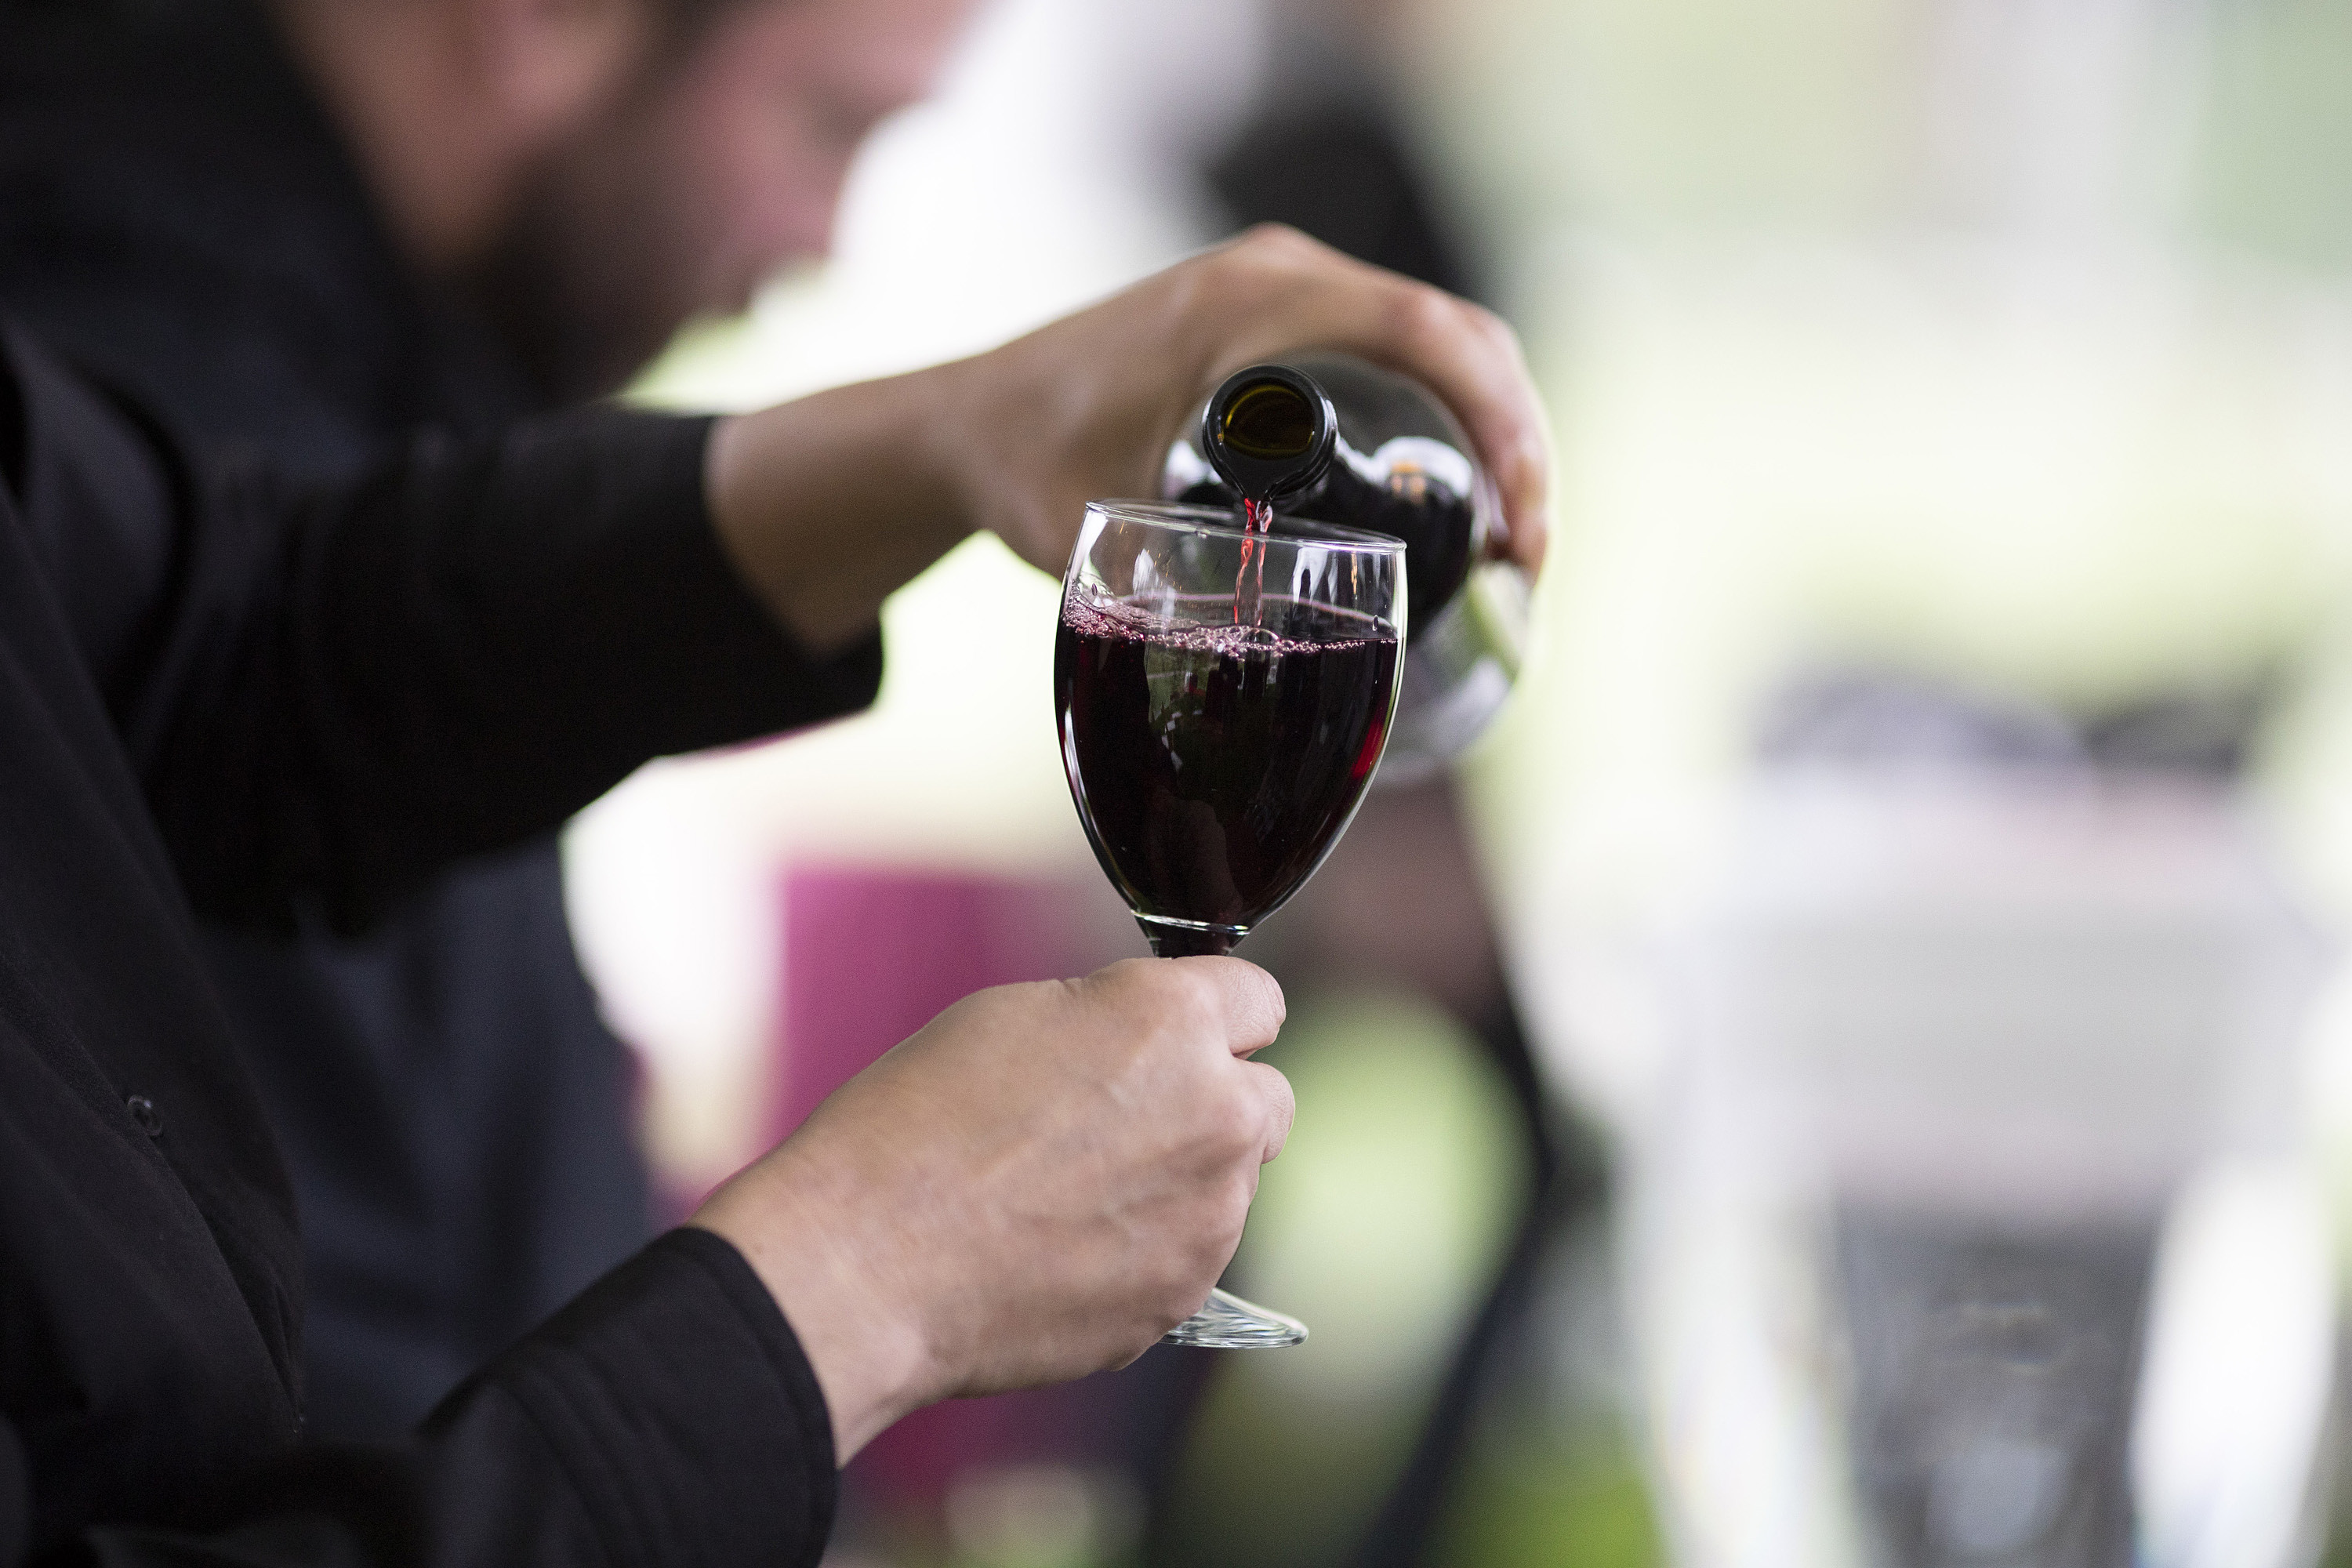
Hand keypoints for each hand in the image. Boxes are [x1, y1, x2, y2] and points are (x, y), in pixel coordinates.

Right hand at [689, 957, 1292, 1461]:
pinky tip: (1064, 1250)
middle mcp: (1217, 1111)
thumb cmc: (917, 1126)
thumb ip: (1114, 1020)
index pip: (1259, 1000)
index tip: (1182, 1038)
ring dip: (1182, 1182)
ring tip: (1071, 1197)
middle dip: (1215, 1103)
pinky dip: (1149, 1251)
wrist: (869, 1263)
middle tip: (1127, 1123)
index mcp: (1172, 1020)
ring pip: (1231, 1184)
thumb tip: (1152, 1044)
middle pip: (1267, 1098)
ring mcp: (1211, 1213)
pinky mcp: (1186, 1292)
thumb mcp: (1012, 1016)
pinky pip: (1191, 1256)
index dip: (1213, 1018)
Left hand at [938, 224, 1552, 580]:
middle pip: (1459, 337)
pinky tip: (1462, 500)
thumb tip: (1249, 670)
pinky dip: (1451, 414)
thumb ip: (1151, 588)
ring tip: (1507, 547)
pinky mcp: (1284, 323)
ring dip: (1495, 432)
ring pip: (1442, 344)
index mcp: (1249, 301)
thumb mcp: (1084, 526)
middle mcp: (1281, 277)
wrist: (966, 421)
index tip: (1517, 527)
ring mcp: (1287, 293)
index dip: (1501, 425)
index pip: (1426, 335)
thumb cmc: (1018, 464)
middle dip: (1518, 444)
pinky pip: (1401, 351)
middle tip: (1526, 559)